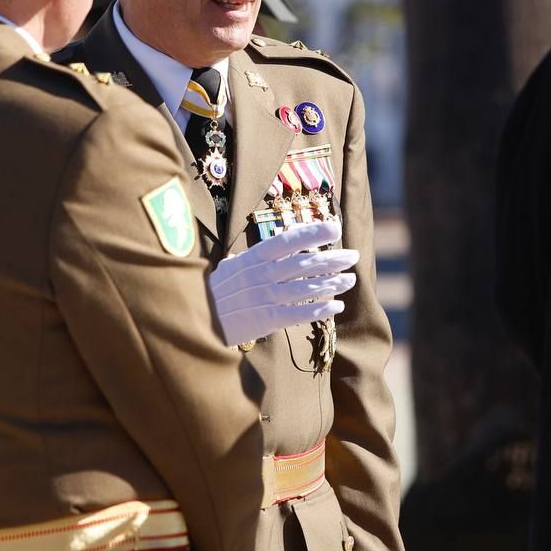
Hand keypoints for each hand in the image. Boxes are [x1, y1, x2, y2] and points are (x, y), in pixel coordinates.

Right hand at [208, 220, 357, 345]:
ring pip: (304, 288)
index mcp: (253, 258)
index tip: (334, 228)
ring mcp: (263, 298)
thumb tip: (270, 245)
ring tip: (350, 280)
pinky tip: (336, 306)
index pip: (287, 241)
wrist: (196, 322)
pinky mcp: (265, 320)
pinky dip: (318, 309)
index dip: (312, 233)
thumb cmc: (213, 293)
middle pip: (303, 264)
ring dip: (331, 283)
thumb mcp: (229, 268)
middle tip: (353, 256)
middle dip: (331, 259)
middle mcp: (260, 275)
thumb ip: (251, 257)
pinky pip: (297, 313)